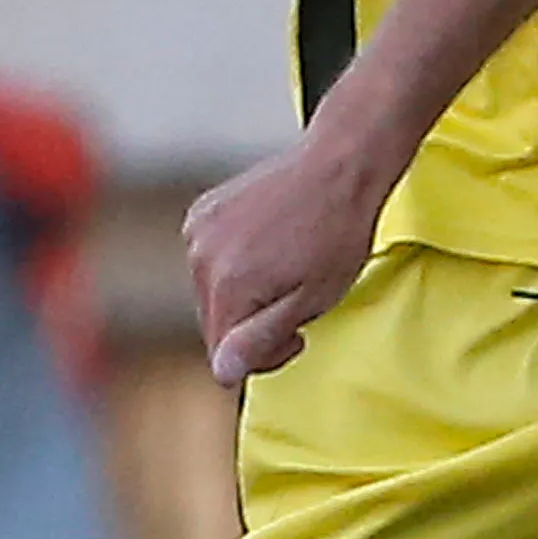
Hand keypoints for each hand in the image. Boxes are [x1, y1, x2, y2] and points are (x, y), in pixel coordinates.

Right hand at [186, 128, 400, 381]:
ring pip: (212, 295)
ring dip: (245, 294)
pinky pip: (210, 261)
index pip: (223, 356)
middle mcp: (200, 257)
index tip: (297, 333)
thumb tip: (222, 373)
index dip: (264, 356)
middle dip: (253, 326)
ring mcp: (197, 231)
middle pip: (214, 325)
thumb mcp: (312, 301)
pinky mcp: (202, 212)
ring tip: (288, 268)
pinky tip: (270, 248)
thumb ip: (261, 340)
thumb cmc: (338, 233)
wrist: (340, 166)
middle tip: (299, 300)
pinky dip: (235, 265)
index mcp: (227, 285)